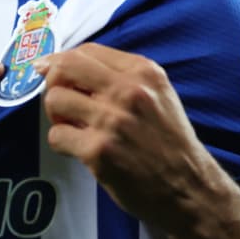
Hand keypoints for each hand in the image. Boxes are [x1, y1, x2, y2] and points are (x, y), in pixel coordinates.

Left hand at [38, 43, 216, 231]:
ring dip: (56, 115)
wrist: (189, 187)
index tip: (50, 70)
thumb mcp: (158, 94)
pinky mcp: (99, 151)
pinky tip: (79, 149)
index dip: (62, 60)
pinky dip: (62, 143)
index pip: (87, 51)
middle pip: (65, 67)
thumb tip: (67, 65)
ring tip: (73, 127)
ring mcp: (112, 121)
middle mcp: (128, 91)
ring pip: (55, 100)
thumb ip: (121, 77)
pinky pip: (57, 136)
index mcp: (143, 72)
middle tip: (61, 101)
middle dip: (53, 82)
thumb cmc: (169, 142)